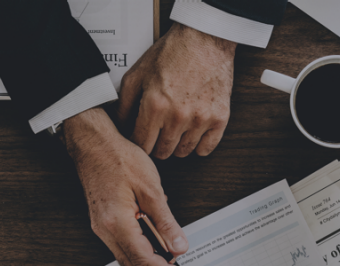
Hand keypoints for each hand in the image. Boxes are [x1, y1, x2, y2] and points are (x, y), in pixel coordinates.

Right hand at [64, 107, 189, 265]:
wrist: (94, 144)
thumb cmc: (119, 159)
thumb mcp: (151, 189)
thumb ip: (165, 222)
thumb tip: (178, 246)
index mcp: (117, 223)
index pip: (144, 259)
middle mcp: (105, 230)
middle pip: (133, 264)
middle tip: (178, 260)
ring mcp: (101, 227)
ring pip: (126, 256)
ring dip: (148, 255)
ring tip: (167, 242)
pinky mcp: (101, 221)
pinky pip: (121, 243)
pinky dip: (139, 244)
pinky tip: (152, 228)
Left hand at [117, 23, 235, 158]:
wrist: (205, 39)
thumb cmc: (172, 52)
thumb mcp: (138, 73)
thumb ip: (125, 103)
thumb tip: (120, 125)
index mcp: (155, 105)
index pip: (141, 144)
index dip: (138, 143)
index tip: (140, 138)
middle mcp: (177, 116)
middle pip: (162, 151)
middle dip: (156, 145)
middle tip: (157, 134)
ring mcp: (200, 119)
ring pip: (183, 152)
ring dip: (176, 145)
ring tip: (175, 131)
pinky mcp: (219, 118)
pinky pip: (206, 148)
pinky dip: (198, 146)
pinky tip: (193, 134)